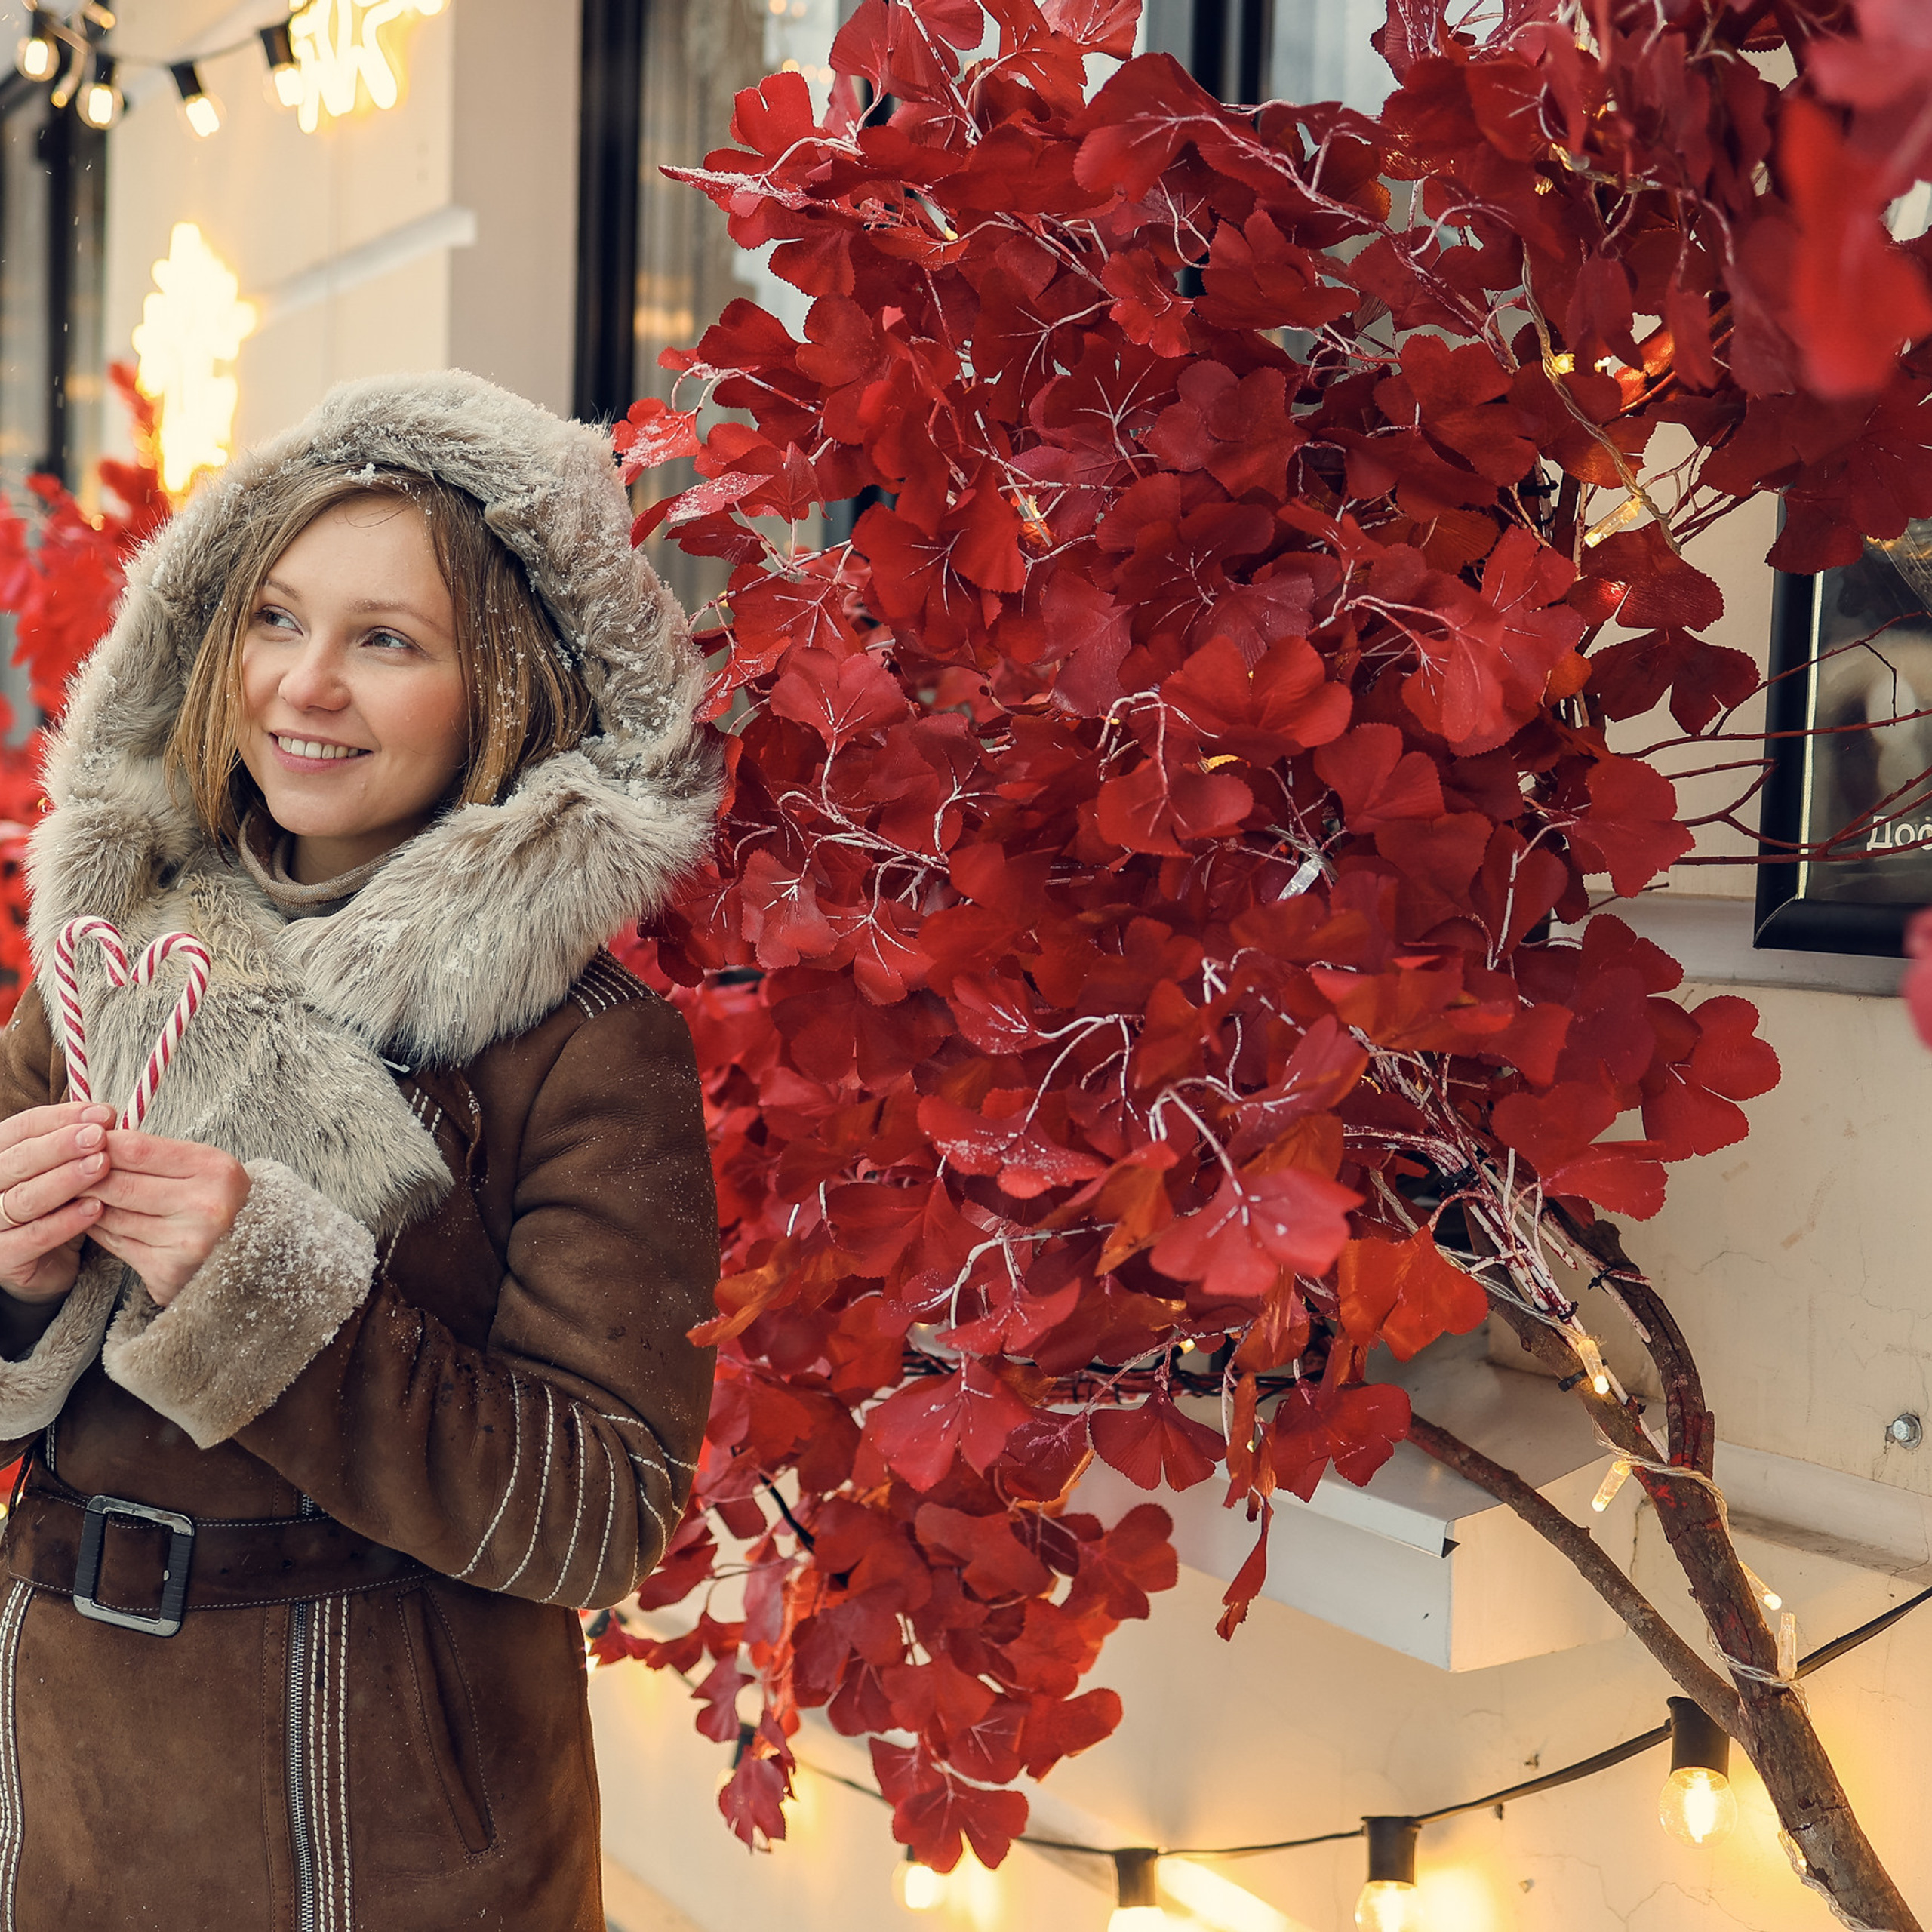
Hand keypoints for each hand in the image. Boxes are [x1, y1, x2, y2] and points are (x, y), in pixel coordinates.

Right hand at [0, 1102, 117, 1302]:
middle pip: (20, 1160)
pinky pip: (35, 1236)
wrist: (46, 1263)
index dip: (62, 1118)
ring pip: (25, 1198)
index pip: (21, 1128)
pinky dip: (66, 1221)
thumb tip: (107, 1116)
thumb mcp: (63, 1170)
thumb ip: (78, 1144)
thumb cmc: (55, 1206)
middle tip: (100, 1137)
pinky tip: (97, 1209)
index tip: (104, 1115)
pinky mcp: (4, 1257)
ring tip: (102, 1167)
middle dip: (63, 1146)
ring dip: (66, 1180)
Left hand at [84, 1131, 250, 1306]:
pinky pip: (116, 1244)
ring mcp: (187, 1243)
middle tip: (69, 1172)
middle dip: (87, 1177)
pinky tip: (101, 1221)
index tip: (85, 1143)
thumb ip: (154, 1154)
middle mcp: (206, 1207)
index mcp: (216, 1171)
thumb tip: (92, 1144)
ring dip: (89, 1205)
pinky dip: (101, 1231)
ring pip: (111, 1216)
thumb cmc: (220, 1200)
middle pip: (118, 1184)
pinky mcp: (168, 1272)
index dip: (102, 1144)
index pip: (137, 1149)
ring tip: (85, 1196)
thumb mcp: (203, 1167)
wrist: (255, 1252)